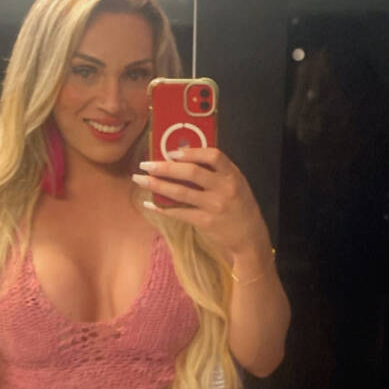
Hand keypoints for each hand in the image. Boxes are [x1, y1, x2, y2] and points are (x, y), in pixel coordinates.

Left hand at [133, 146, 266, 257]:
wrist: (249, 238)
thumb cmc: (240, 207)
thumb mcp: (236, 184)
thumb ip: (216, 172)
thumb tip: (183, 157)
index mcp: (233, 175)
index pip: (213, 156)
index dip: (191, 151)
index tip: (171, 151)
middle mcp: (224, 188)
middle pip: (191, 172)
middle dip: (164, 167)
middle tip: (146, 164)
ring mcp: (215, 206)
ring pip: (181, 192)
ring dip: (157, 185)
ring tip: (140, 179)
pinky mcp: (206, 222)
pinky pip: (179, 212)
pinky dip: (162, 208)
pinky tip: (150, 204)